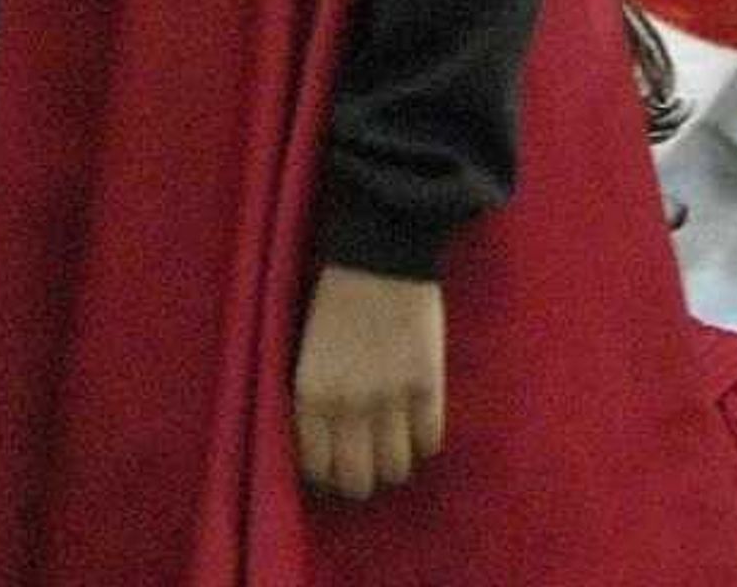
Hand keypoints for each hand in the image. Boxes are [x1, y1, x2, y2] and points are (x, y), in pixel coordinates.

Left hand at [293, 262, 444, 500]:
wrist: (380, 256)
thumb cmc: (336, 297)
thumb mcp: (306, 351)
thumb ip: (313, 399)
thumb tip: (322, 443)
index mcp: (310, 394)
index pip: (316, 468)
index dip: (328, 477)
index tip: (335, 468)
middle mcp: (348, 404)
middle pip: (357, 480)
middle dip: (360, 480)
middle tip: (365, 465)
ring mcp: (390, 398)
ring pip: (396, 468)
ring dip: (394, 463)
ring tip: (394, 446)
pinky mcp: (427, 384)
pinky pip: (430, 440)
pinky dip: (425, 441)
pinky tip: (418, 424)